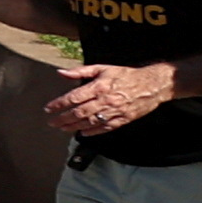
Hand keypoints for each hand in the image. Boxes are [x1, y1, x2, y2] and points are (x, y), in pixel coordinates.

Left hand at [46, 62, 172, 135]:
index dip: (59, 104)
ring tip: (63, 129)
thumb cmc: (126, 75)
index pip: (74, 97)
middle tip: (52, 122)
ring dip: (74, 127)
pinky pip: (105, 128)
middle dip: (63, 119)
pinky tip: (83, 133)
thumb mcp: (102, 68)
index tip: (49, 108)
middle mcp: (106, 100)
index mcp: (99, 87)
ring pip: (90, 122)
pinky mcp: (123, 119)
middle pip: (80, 112)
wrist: (152, 85)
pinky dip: (93, 132)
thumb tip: (61, 73)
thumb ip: (80, 71)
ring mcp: (115, 111)